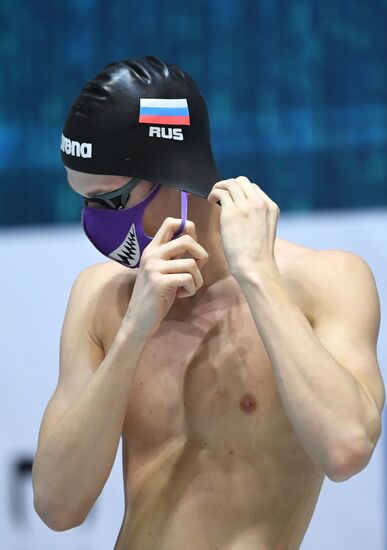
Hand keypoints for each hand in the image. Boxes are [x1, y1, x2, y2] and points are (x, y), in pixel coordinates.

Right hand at [126, 217, 208, 338]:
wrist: (138, 320)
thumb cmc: (155, 296)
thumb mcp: (162, 271)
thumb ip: (174, 257)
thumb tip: (195, 242)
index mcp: (152, 249)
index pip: (170, 223)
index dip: (188, 228)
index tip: (192, 247)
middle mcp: (152, 255)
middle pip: (187, 239)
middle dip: (201, 255)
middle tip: (197, 269)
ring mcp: (154, 268)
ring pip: (192, 263)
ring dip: (197, 279)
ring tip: (188, 287)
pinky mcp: (159, 282)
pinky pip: (189, 279)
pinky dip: (191, 289)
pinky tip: (181, 295)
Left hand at [207, 176, 279, 279]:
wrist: (256, 268)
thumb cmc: (257, 257)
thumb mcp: (264, 231)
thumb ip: (256, 218)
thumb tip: (238, 212)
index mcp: (271, 207)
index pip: (253, 188)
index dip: (240, 191)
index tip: (232, 199)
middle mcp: (260, 203)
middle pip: (242, 181)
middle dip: (230, 185)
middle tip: (221, 195)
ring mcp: (246, 206)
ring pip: (231, 183)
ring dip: (220, 187)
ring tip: (213, 197)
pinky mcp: (232, 212)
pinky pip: (221, 192)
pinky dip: (214, 193)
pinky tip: (211, 201)